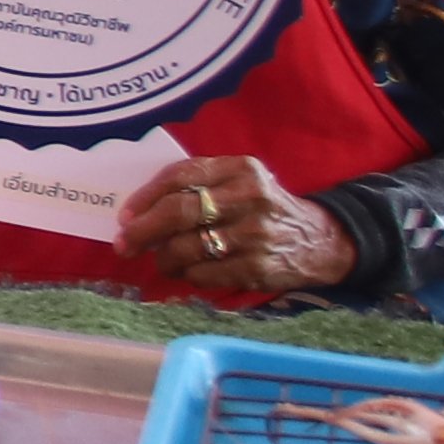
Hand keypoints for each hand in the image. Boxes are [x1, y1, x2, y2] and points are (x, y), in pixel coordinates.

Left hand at [120, 153, 355, 299]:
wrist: (319, 240)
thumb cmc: (262, 208)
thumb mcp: (240, 182)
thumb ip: (198, 185)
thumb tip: (139, 210)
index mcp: (241, 168)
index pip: (181, 176)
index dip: (146, 197)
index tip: (124, 215)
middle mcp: (249, 197)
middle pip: (179, 212)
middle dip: (143, 230)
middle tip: (125, 244)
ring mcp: (254, 234)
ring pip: (186, 247)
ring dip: (163, 258)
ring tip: (161, 260)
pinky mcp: (256, 267)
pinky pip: (203, 274)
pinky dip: (187, 275)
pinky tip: (189, 271)